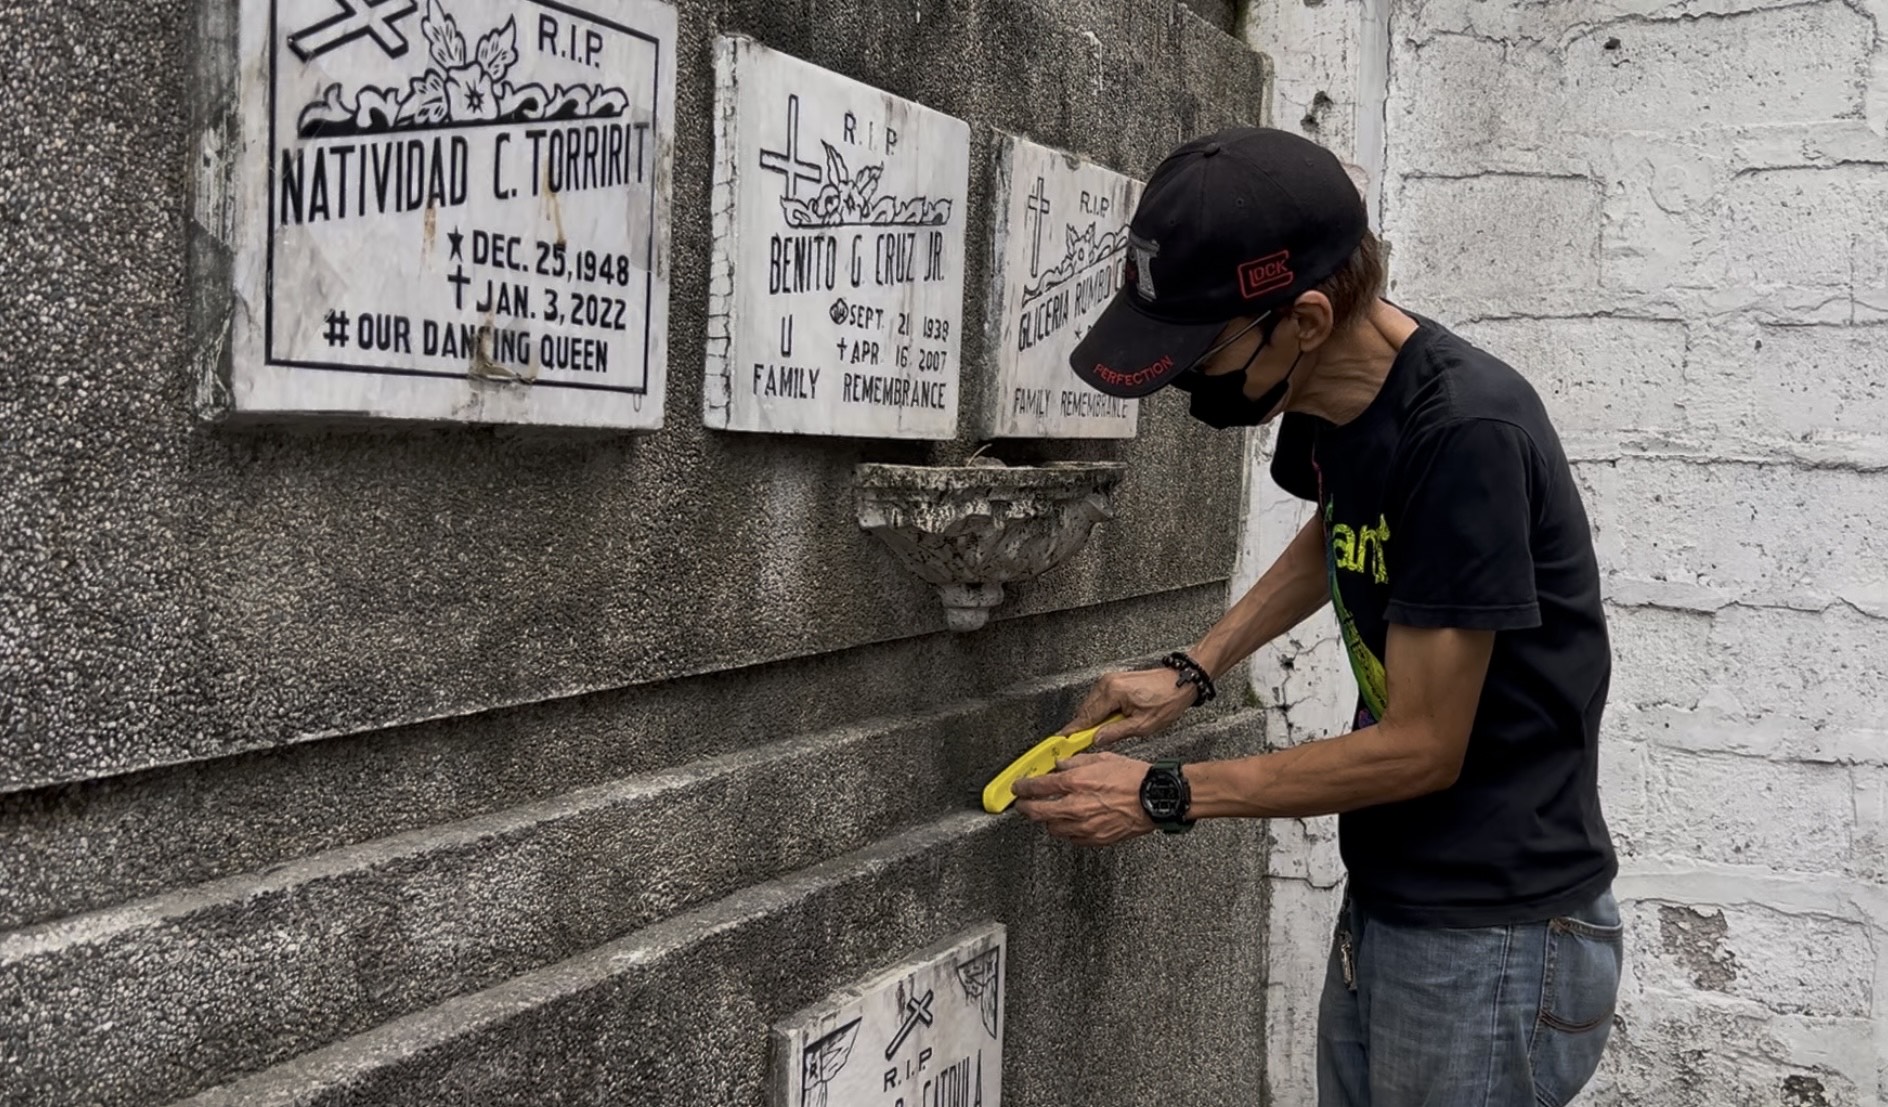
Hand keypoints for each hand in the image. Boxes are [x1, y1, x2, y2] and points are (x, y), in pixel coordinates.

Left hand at [1012, 752, 1152, 846]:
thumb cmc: (1134, 779)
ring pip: (1051, 828)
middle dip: (1025, 807)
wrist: (1156, 799)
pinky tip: (1069, 822)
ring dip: (1046, 819)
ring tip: (1047, 812)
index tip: (1018, 787)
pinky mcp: (1095, 839)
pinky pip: (1070, 838)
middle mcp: (1076, 806)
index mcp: (1076, 783)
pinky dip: (1066, 830)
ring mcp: (1084, 826)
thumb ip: (1076, 762)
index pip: (1037, 787)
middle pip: (1037, 812)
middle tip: (1023, 804)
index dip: (1022, 787)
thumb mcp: (1102, 759)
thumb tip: (1060, 765)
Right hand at [1062, 667, 1195, 748]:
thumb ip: (1116, 733)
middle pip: (1085, 710)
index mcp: (1112, 692)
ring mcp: (1110, 680)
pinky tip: (1109, 721)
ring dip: (1093, 720)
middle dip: (1083, 727)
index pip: (1086, 716)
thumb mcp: (1143, 725)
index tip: (1062, 741)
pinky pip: (1100, 699)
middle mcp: (1107, 683)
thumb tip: (1097, 739)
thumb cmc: (1168, 699)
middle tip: (1080, 744)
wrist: (1182, 681)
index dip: (1073, 731)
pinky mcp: (1115, 681)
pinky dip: (1100, 711)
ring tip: (1102, 734)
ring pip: (1092, 705)